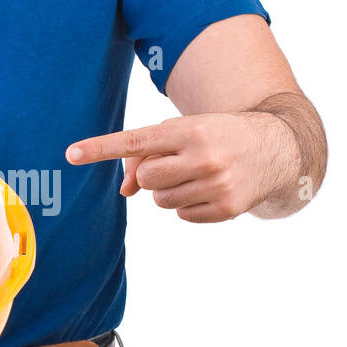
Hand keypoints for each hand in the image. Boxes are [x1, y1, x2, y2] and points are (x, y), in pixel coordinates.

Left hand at [66, 112, 299, 221]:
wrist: (276, 147)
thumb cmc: (216, 136)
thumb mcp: (185, 131)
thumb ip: (147, 155)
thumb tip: (123, 192)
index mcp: (189, 130)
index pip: (135, 142)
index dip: (100, 148)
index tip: (70, 153)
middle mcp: (203, 157)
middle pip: (145, 179)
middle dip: (153, 175)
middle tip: (177, 164)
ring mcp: (217, 185)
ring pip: (161, 201)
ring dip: (170, 191)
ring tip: (196, 175)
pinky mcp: (226, 209)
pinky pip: (182, 216)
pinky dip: (189, 206)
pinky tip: (210, 189)